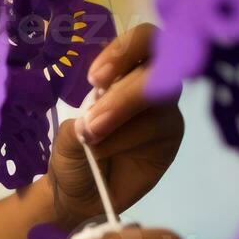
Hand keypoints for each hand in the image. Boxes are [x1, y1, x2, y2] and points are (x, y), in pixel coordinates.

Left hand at [46, 23, 183, 231]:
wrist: (77, 197)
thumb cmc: (73, 157)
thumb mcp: (67, 138)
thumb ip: (81, 123)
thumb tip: (94, 120)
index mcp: (123, 72)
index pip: (142, 41)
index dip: (124, 51)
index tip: (94, 78)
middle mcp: (149, 85)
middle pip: (156, 68)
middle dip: (123, 93)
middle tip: (92, 119)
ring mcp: (163, 112)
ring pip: (157, 98)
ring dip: (121, 115)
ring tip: (91, 138)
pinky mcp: (171, 137)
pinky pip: (158, 128)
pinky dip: (126, 139)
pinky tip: (104, 152)